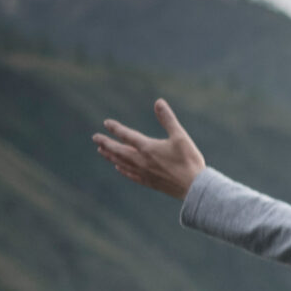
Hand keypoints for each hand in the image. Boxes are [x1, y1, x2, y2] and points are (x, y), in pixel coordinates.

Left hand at [92, 99, 206, 200]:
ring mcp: (145, 173)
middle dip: (106, 143)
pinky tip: (118, 168)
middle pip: (119, 151)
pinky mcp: (150, 182)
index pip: (126, 135)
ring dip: (111, 156)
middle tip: (95, 138)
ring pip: (122, 163)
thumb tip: (158, 102)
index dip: (116, 128)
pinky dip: (123, 170)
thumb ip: (168, 119)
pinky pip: (131, 175)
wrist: (195, 188)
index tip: (106, 123)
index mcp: (148, 148)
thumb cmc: (190, 161)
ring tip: (102, 152)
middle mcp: (142, 160)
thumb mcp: (180, 137)